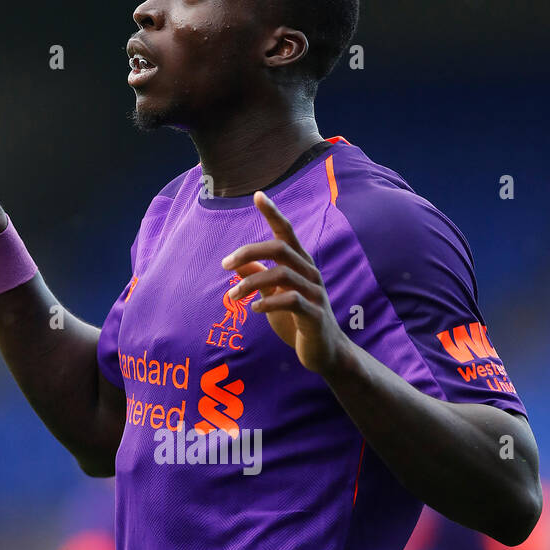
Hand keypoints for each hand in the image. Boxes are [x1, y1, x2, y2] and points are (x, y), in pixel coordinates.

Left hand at [222, 191, 346, 374]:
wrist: (325, 353)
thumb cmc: (297, 322)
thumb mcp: (274, 296)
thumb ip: (259, 277)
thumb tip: (238, 261)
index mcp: (301, 265)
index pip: (287, 233)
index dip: (274, 213)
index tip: (258, 195)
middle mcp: (311, 274)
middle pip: (280, 249)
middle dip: (249, 251)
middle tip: (224, 265)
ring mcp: (315, 294)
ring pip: (282, 275)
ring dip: (251, 283)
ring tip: (232, 296)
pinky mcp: (315, 315)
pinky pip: (291, 300)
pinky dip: (268, 302)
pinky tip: (254, 309)